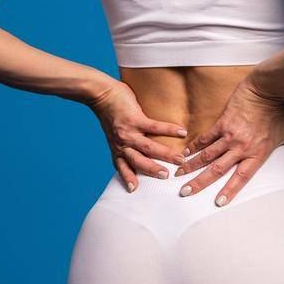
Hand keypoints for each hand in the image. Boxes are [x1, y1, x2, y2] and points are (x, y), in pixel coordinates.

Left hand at [88, 77, 188, 191]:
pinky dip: (170, 130)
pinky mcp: (135, 119)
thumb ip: (126, 145)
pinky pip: (155, 127)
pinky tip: (182, 132)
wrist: (101, 93)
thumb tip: (143, 150)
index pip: (123, 168)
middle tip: (167, 176)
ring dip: (165, 155)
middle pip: (138, 162)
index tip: (134, 190)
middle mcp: (122, 144)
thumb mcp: (114, 134)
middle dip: (153, 170)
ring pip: (148, 148)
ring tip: (180, 159)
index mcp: (117, 149)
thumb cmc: (111, 113)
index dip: (128, 179)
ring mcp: (129, 132)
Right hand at [176, 78, 283, 204]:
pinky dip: (195, 145)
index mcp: (257, 154)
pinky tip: (185, 153)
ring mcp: (230, 135)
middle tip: (184, 192)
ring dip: (191, 166)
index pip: (240, 177)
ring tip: (178, 174)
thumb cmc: (282, 112)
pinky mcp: (223, 122)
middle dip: (200, 183)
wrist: (269, 88)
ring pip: (207, 154)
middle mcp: (241, 147)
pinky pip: (206, 137)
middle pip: (217, 169)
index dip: (229, 191)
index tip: (217, 203)